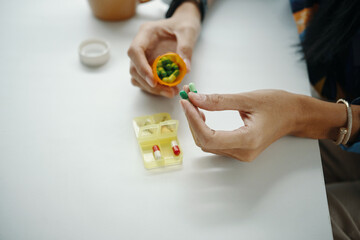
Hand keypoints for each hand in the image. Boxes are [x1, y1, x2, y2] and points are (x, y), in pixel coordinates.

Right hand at [127, 2, 200, 97]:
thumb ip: (186, 49)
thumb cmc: (184, 24)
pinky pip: (146, 79)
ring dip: (152, 89)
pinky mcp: (148, 64)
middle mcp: (141, 45)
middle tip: (168, 92)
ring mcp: (143, 56)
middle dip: (149, 84)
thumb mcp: (188, 32)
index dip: (141, 68)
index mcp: (146, 33)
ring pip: (138, 77)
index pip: (135, 51)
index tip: (153, 82)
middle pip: (135, 68)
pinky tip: (169, 89)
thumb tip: (186, 69)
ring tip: (171, 92)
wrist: (184, 24)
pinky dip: (156, 88)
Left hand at [180, 88, 303, 161]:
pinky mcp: (239, 150)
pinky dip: (205, 129)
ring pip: (207, 144)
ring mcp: (241, 154)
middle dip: (192, 120)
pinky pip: (214, 143)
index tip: (186, 102)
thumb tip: (195, 99)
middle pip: (205, 142)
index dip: (193, 120)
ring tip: (195, 105)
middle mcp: (243, 152)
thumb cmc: (278, 105)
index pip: (209, 137)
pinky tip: (203, 115)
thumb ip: (220, 101)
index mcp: (248, 140)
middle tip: (188, 99)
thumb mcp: (248, 98)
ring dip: (197, 125)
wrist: (295, 115)